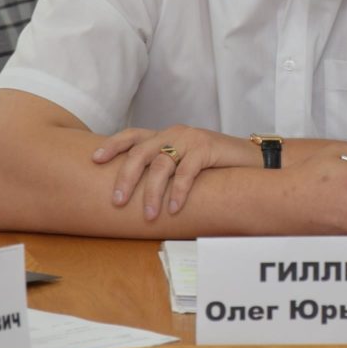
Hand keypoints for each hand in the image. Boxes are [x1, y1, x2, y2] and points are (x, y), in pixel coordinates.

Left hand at [92, 125, 254, 219]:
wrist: (252, 158)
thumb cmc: (214, 165)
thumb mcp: (185, 161)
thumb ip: (164, 167)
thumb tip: (135, 193)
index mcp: (165, 135)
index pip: (132, 135)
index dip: (112, 145)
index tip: (94, 160)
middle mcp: (174, 133)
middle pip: (141, 151)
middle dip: (126, 177)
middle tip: (118, 201)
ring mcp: (191, 139)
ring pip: (162, 164)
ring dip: (153, 192)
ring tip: (149, 215)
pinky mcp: (207, 148)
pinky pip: (188, 171)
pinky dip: (179, 191)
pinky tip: (174, 208)